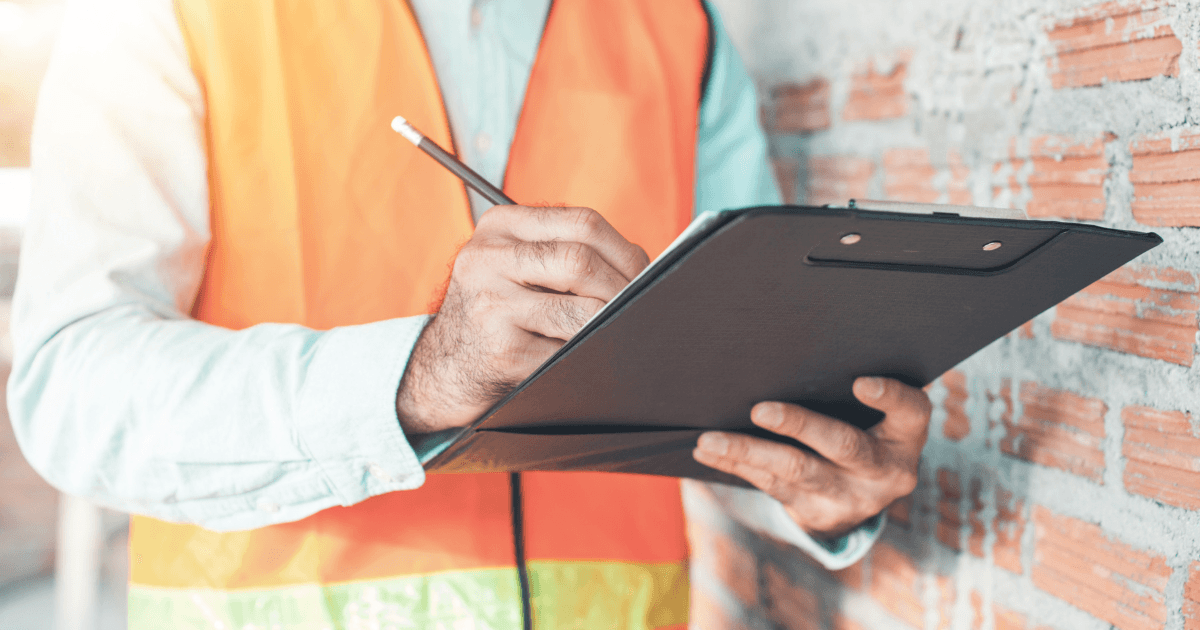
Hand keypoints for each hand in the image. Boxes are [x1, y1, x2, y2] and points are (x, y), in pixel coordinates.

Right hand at [396, 205, 648, 434]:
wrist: (444, 367)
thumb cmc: (497, 313)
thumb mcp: (515, 266)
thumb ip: (565, 253)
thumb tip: (645, 267)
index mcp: (498, 227)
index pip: (582, 223)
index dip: (625, 251)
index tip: (645, 274)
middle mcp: (486, 259)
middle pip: (581, 261)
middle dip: (622, 289)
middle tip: (640, 307)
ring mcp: (490, 305)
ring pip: (580, 311)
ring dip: (608, 325)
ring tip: (616, 331)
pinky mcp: (500, 350)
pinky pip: (567, 352)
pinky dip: (587, 355)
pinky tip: (586, 356)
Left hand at [692, 377, 929, 537]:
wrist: (858, 500)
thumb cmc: (862, 430)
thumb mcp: (874, 415)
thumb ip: (848, 388)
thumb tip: (787, 347)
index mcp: (905, 436)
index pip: (910, 412)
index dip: (890, 397)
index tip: (861, 382)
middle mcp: (884, 471)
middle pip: (843, 445)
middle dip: (799, 425)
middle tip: (760, 410)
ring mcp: (851, 497)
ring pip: (796, 471)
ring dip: (748, 451)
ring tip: (711, 439)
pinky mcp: (816, 513)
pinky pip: (770, 486)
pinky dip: (736, 465)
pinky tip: (709, 452)